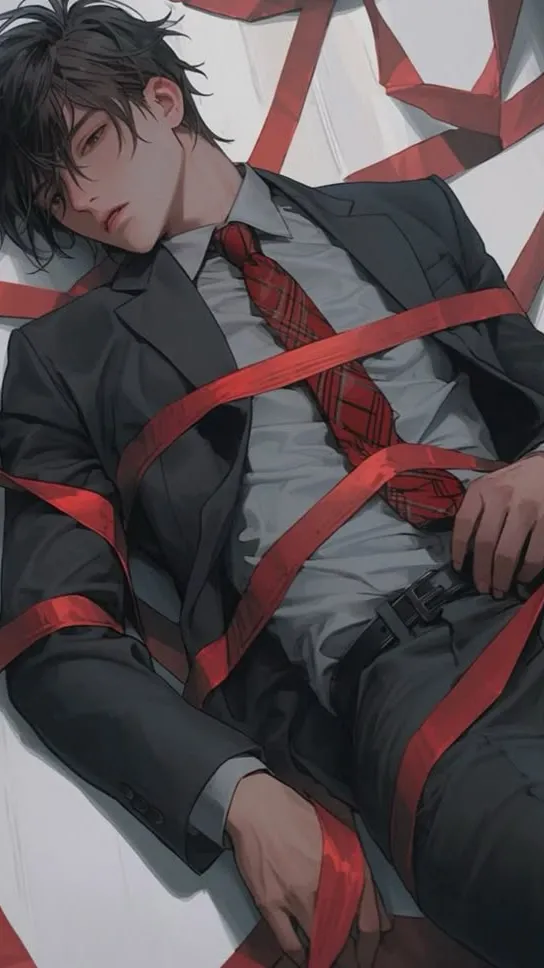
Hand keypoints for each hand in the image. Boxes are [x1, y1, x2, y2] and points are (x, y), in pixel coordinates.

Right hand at [226, 772, 384, 965]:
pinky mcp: (270, 904)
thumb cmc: (299, 813)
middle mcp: (325, 886)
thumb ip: (360, 865)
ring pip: (319, 942)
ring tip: (327, 962)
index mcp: (346, 867)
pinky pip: (290, 943)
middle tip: (350, 963)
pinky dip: (299, 956)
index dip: (371, 944)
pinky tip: (304, 958)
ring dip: (326, 956)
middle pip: (345, 936)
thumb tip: (376, 902)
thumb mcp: (340, 830)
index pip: (370, 920)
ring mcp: (297, 897)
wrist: (257, 806)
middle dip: (351, 956)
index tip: (368, 953)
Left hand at [451, 453, 543, 596]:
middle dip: (482, 572)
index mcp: (482, 489)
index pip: (463, 524)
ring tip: (501, 590)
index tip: (459, 568)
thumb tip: (466, 550)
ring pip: (508, 552)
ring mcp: (526, 508)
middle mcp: (501, 497)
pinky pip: (535, 553)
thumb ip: (477, 510)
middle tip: (484, 588)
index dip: (458, 550)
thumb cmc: (514, 481)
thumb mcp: (489, 486)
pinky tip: (523, 578)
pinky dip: (528, 571)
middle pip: (484, 544)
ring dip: (502, 577)